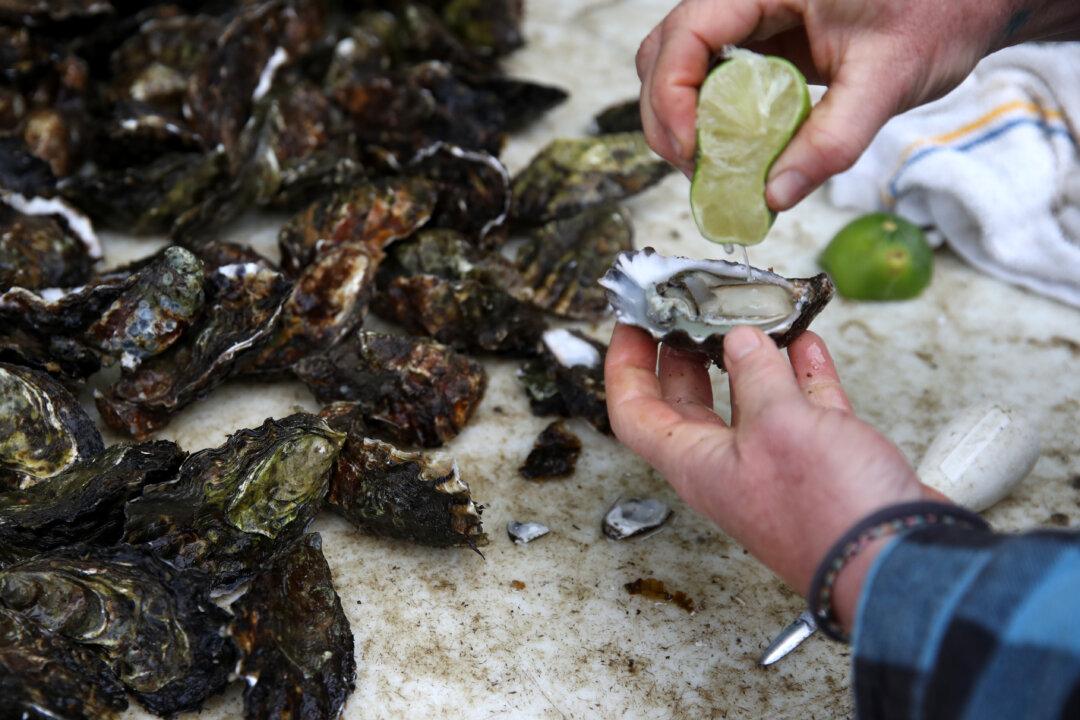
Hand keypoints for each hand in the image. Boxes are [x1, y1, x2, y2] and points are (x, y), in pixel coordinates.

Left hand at [605, 324, 943, 630]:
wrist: (897, 562)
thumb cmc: (828, 512)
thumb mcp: (779, 424)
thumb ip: (755, 376)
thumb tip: (740, 341)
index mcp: (697, 462)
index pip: (636, 411)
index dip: (625, 365)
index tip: (631, 323)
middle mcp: (729, 465)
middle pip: (688, 404)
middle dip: (684, 356)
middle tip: (683, 314)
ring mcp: (776, 466)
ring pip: (750, 402)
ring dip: (749, 359)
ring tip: (748, 318)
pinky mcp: (823, 465)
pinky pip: (802, 410)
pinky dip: (801, 375)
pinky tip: (805, 345)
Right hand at [636, 0, 1051, 208]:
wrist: (970, 0)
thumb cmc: (939, 13)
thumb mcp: (887, 80)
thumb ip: (831, 140)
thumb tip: (776, 196)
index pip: (687, 32)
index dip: (673, 95)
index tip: (693, 151)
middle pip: (665, 51)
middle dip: (668, 115)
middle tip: (697, 170)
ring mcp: (750, 17)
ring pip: (679, 65)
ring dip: (683, 119)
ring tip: (713, 166)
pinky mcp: (761, 43)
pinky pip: (713, 78)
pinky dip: (712, 119)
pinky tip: (734, 152)